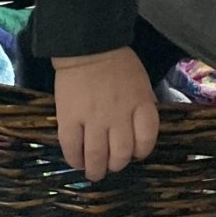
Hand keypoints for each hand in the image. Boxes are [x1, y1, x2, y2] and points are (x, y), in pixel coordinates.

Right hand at [53, 47, 159, 181]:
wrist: (88, 44)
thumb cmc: (118, 63)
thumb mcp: (140, 82)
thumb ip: (142, 107)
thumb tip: (140, 131)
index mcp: (139, 104)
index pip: (146, 139)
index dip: (141, 151)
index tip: (135, 153)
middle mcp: (118, 116)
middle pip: (121, 154)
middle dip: (117, 164)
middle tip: (112, 165)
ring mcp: (92, 119)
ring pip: (97, 157)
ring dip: (96, 170)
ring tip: (94, 173)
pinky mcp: (69, 118)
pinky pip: (71, 148)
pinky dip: (75, 160)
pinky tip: (77, 162)